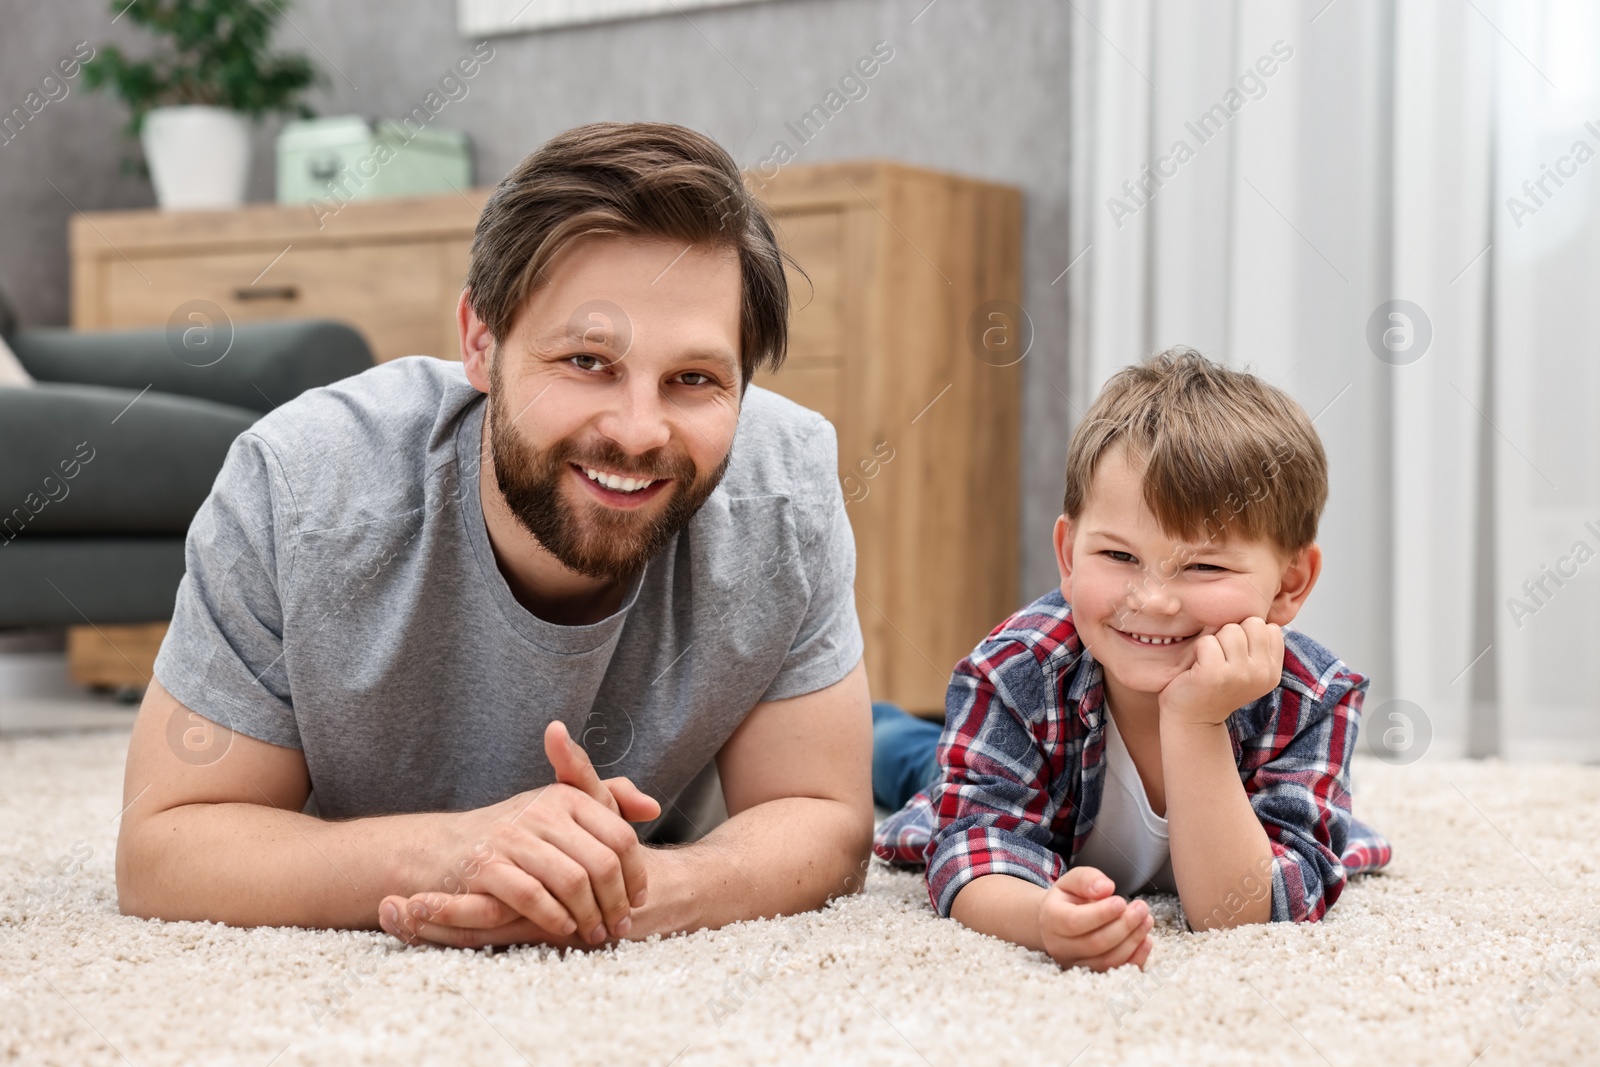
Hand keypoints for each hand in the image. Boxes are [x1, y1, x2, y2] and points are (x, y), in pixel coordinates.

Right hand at [380, 721, 661, 947]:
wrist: (443, 848)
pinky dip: (554, 917)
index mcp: (565, 796)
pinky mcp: (486, 865)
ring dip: (590, 915)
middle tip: (620, 926)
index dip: (635, 873)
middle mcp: (541, 810)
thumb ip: (609, 800)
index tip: (637, 899)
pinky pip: (533, 896)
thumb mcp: (560, 807)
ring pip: (572, 881)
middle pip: (602, 862)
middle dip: (616, 901)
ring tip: (596, 933)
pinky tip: (564, 929)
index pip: (619, 836)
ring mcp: (512, 836)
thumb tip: (652, 808)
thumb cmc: (515, 834)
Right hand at [1038, 866, 1154, 970]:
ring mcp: (1076, 964)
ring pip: (1108, 960)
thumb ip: (1086, 879)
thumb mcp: (1071, 881)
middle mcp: (1060, 947)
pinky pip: (1117, 971)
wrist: (1057, 923)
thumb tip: (1106, 888)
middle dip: (1124, 926)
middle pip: (1096, 943)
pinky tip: (1146, 940)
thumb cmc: (1067, 900)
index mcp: (1051, 920)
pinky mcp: (1092, 973)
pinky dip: (1136, 958)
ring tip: (1146, 920)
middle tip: (1141, 908)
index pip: (1075, 922)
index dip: (1102, 913)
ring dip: (1133, 941)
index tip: (1121, 901)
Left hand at [1158, 617, 1283, 727]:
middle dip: (1232, 633)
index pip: (1269, 628)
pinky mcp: (1215, 675)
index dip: (1247, 634)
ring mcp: (1240, 675)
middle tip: (1221, 657)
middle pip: (1252, 623)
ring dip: (1215, 641)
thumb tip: (1261, 609)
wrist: (1193, 718)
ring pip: (1230, 629)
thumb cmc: (1216, 685)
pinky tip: (1197, 668)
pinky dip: (1198, 650)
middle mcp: (1262, 673)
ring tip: (1210, 662)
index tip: (1235, 655)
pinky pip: (1207, 641)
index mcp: (1273, 671)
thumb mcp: (1247, 667)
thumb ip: (1258, 644)